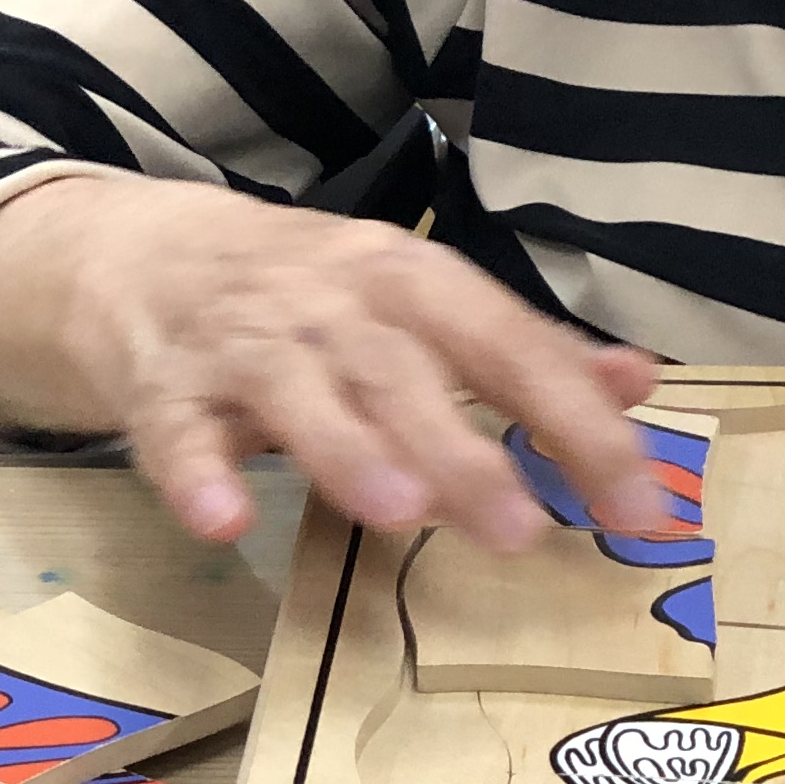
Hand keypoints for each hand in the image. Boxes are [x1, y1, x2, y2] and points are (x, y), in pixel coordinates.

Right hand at [0, 174, 671, 552]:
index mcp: (413, 281)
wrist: (141, 253)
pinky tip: (223, 522)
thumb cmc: (311, 294)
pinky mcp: (165, 388)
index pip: (513, 349)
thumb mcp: (422, 302)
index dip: (581, 426)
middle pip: (405, 373)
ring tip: (398, 514)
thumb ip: (524, 350)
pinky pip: (178, 433)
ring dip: (348, 450)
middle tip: (522, 530)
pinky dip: (197, 474)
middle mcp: (334, 303)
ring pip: (301, 393)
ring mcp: (245, 344)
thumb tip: (639, 382)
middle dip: (463, 448)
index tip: (643, 507)